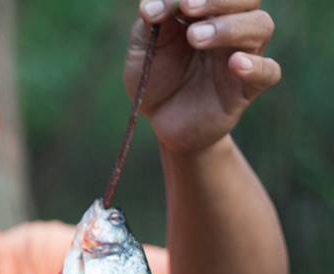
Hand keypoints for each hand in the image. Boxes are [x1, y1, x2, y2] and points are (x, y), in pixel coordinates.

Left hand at [126, 0, 280, 153]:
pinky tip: (236, 63)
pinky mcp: (247, 88)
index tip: (174, 1)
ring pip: (260, 27)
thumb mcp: (144, 47)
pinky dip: (257, 66)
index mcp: (208, 12)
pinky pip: (268, 72)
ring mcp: (243, 55)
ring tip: (195, 37)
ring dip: (230, 27)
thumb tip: (150, 5)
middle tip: (187, 7)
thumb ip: (150, 22)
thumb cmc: (156, 77)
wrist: (161, 122)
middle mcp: (231, 27)